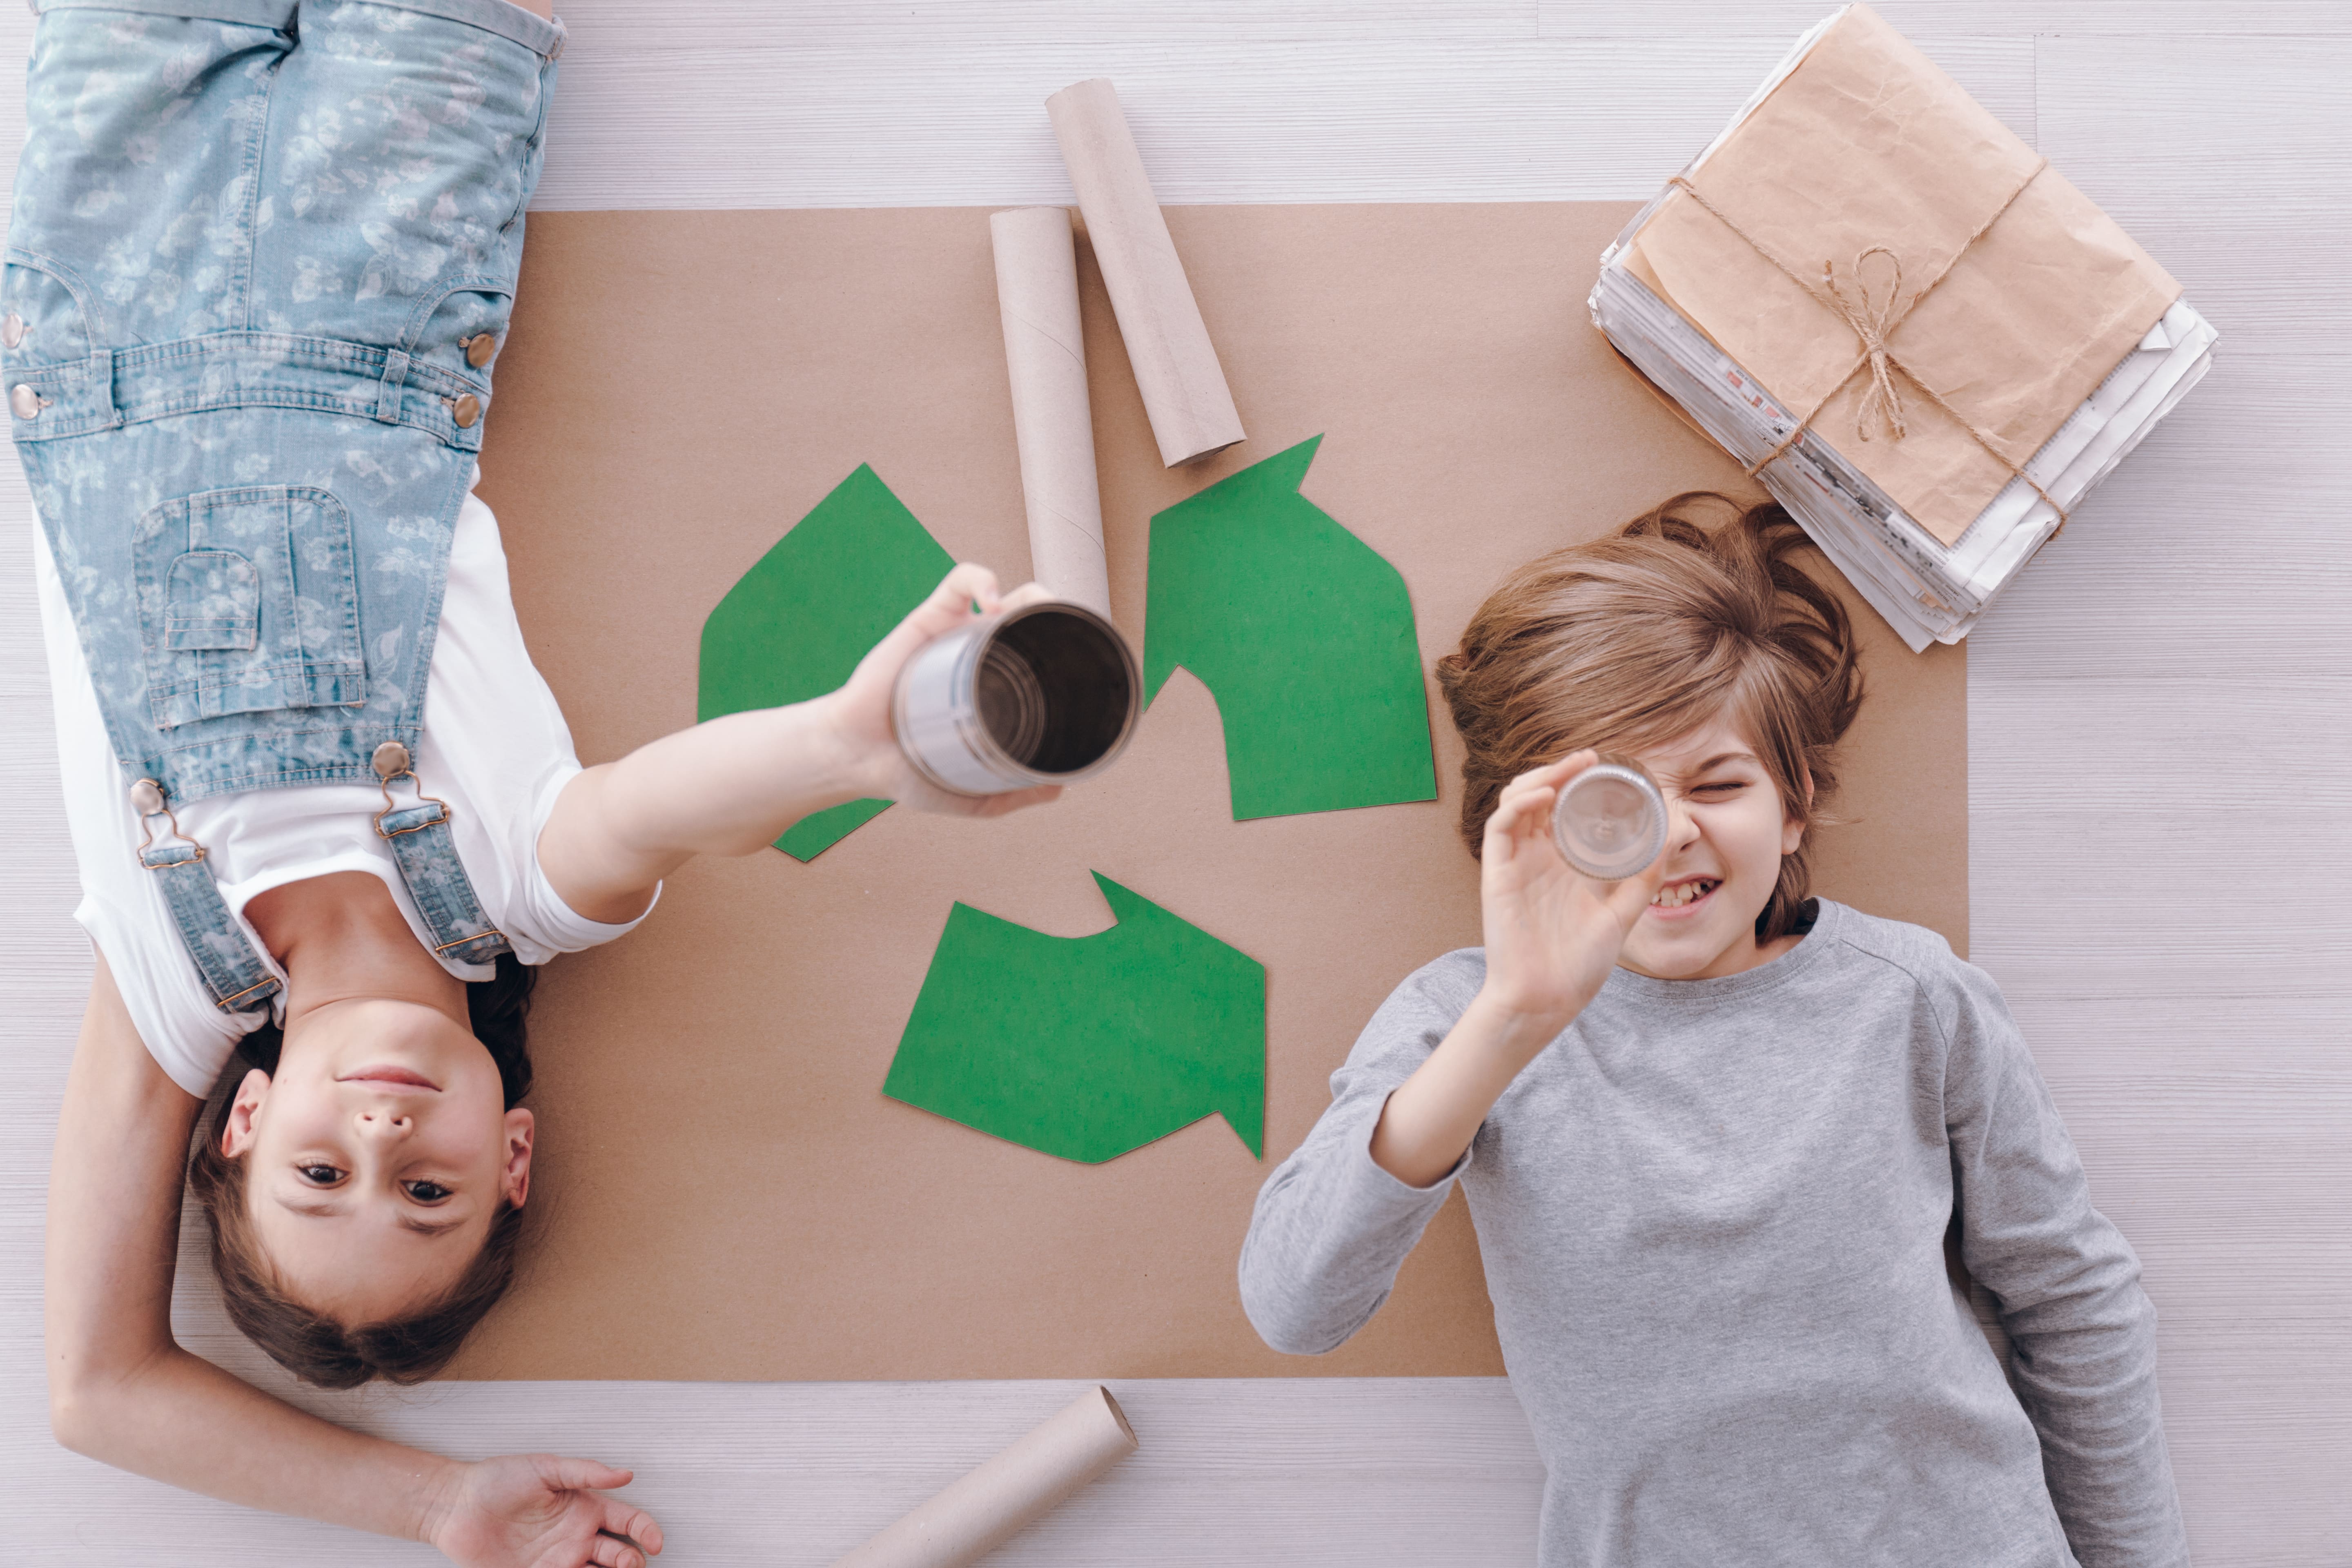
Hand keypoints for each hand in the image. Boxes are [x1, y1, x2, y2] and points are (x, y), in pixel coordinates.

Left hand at [424, 1454, 661, 1567]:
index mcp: (585, 1509)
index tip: (654, 1542)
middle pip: (619, 1556)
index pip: (629, 1521)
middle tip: (630, 1564)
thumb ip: (586, 1472)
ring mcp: (557, 1562)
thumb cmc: (498, 1480)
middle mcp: (576, 1538)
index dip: (647, 1531)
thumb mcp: (545, 1468)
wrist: (455, 1506)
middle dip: (631, 1562)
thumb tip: (625, 1474)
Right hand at [828, 562, 1066, 816]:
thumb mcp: (969, 794)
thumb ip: (1010, 794)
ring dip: (1034, 596)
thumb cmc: (907, 772)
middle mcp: (984, 657)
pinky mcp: (930, 618)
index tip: (1088, 664)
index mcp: (998, 689)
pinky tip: (993, 602)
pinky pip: (962, 581)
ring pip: (1009, 594)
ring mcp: (959, 635)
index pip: (1044, 657)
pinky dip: (982, 579)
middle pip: (1036, 622)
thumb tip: (1058, 789)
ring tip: (1039, 618)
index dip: (1071, 651)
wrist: (858, 759)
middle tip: (1069, 642)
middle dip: (1062, 621)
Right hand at [1476, 752, 1670, 1033]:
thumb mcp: (1621, 915)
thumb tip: (1673, 839)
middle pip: (1536, 796)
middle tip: (1588, 758)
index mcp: (1559, 865)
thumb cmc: (1577, 966)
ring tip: (1568, 768)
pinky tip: (1546, 795)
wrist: (1546, 1001)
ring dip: (1539, 778)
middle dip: (1559, 770)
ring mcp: (1514, 865)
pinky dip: (1519, 805)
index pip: (1560, 808)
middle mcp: (1533, 858)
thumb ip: (1642, 880)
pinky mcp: (1497, 876)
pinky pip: (1499, 828)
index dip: (1576, 782)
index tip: (1602, 764)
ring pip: (1515, 803)